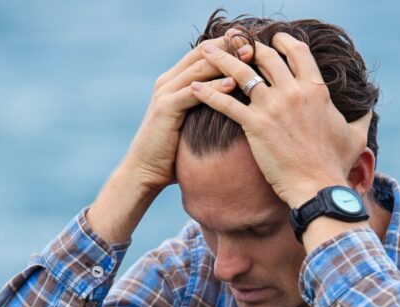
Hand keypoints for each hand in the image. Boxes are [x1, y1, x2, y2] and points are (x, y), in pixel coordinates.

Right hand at [119, 33, 251, 194]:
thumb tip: (236, 105)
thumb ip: (207, 107)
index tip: (253, 43)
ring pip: (199, 68)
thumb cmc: (173, 151)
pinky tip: (233, 84)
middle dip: (229, 47)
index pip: (204, 52)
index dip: (228, 45)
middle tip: (254, 43)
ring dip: (226, 62)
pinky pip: (193, 92)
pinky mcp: (166, 108)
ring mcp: (165, 93)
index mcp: (175, 80)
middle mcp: (168, 81)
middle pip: (202, 53)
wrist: (145, 170)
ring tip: (249, 57)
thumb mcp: (192, 122)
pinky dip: (214, 87)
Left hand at [191, 32, 371, 207]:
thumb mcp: (355, 136)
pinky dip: (207, 94)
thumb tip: (370, 106)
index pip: (296, 52)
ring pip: (241, 73)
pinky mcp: (255, 125)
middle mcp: (293, 92)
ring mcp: (273, 107)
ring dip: (220, 59)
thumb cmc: (336, 164)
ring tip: (204, 51)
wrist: (318, 187)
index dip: (281, 41)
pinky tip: (193, 89)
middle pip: (265, 56)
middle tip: (232, 42)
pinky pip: (225, 103)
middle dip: (247, 46)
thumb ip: (362, 117)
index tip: (270, 39)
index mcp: (316, 89)